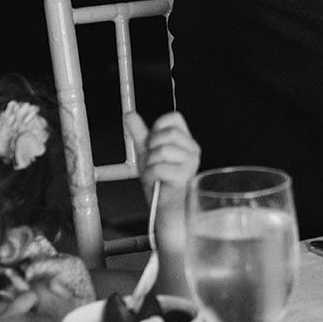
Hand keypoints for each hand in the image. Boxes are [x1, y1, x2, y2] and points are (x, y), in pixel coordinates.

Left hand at [128, 110, 200, 228]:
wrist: (164, 207)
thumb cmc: (160, 181)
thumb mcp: (147, 152)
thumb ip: (140, 133)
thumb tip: (130, 114)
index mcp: (186, 141)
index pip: (174, 117)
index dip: (158, 127)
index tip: (153, 142)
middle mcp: (192, 149)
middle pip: (167, 133)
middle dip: (152, 147)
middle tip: (153, 161)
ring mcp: (190, 163)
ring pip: (161, 150)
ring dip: (150, 164)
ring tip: (155, 173)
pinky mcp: (183, 176)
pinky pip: (158, 167)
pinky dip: (150, 175)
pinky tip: (155, 181)